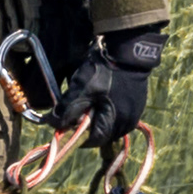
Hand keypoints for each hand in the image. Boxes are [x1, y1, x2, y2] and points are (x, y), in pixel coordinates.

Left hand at [77, 26, 163, 147]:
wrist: (128, 52)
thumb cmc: (104, 72)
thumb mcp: (81, 89)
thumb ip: (68, 109)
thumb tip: (54, 124)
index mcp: (114, 123)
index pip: (93, 141)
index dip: (78, 136)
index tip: (69, 125)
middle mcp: (127, 123)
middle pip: (103, 135)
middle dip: (89, 127)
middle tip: (79, 111)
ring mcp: (134, 114)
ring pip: (112, 126)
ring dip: (100, 119)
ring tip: (92, 103)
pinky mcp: (138, 104)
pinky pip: (121, 116)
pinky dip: (110, 112)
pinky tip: (104, 98)